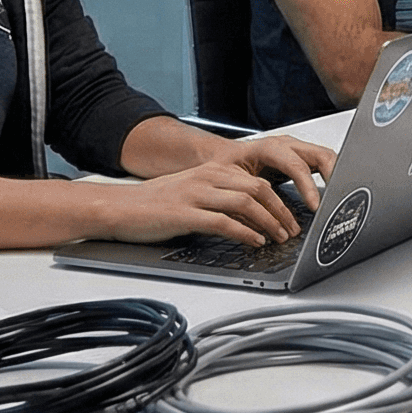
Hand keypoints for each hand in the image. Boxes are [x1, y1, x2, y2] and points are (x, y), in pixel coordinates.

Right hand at [104, 160, 311, 245]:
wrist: (119, 207)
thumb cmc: (154, 205)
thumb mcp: (192, 192)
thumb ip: (220, 198)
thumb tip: (250, 217)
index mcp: (211, 170)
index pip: (257, 180)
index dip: (280, 199)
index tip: (291, 216)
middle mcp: (206, 178)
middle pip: (258, 188)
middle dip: (281, 211)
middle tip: (292, 229)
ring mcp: (196, 194)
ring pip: (246, 203)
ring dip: (269, 222)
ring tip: (279, 237)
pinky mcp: (184, 214)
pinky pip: (223, 222)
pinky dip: (245, 232)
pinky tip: (255, 241)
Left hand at [209, 134, 337, 212]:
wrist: (222, 155)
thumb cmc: (224, 166)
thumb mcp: (230, 180)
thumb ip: (247, 196)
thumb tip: (262, 219)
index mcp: (269, 148)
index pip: (297, 165)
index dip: (308, 186)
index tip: (315, 206)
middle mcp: (286, 145)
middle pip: (321, 155)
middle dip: (333, 178)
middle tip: (335, 203)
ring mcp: (296, 149)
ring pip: (326, 158)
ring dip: (335, 178)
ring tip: (336, 201)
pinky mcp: (301, 157)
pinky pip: (322, 164)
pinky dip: (330, 178)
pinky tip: (331, 194)